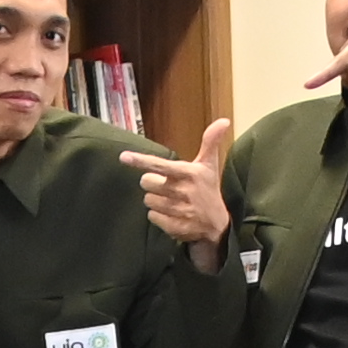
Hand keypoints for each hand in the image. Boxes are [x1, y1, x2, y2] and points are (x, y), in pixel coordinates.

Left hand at [138, 117, 231, 254]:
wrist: (216, 225)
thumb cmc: (208, 189)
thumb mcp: (210, 166)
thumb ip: (211, 142)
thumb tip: (224, 120)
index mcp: (190, 173)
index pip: (160, 165)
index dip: (141, 161)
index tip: (123, 157)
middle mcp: (183, 191)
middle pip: (147, 182)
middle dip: (153, 183)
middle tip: (166, 186)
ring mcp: (178, 210)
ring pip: (148, 200)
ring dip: (155, 200)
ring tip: (171, 201)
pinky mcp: (174, 226)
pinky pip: (152, 216)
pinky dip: (158, 215)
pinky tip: (171, 214)